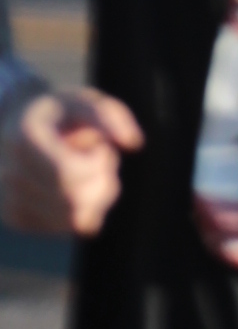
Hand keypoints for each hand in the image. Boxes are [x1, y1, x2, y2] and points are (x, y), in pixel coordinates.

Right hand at [1, 81, 141, 238]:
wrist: (13, 124)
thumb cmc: (58, 113)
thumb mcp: (82, 101)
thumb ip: (110, 116)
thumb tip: (133, 143)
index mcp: (24, 139)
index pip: (68, 174)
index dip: (98, 165)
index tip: (99, 147)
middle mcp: (9, 172)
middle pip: (76, 202)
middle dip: (101, 181)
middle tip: (95, 159)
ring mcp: (9, 198)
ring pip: (76, 221)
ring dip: (94, 198)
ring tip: (80, 170)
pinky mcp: (16, 217)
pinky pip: (68, 227)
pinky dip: (79, 210)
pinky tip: (69, 187)